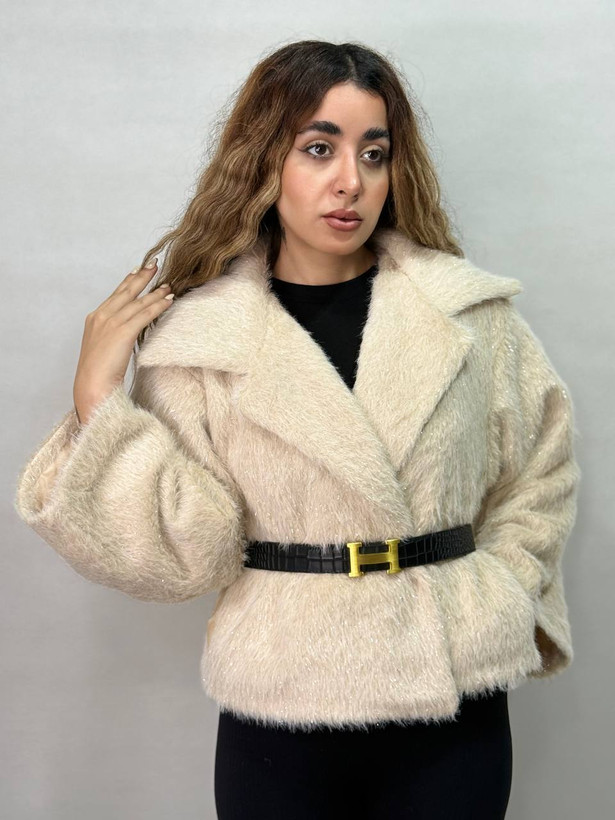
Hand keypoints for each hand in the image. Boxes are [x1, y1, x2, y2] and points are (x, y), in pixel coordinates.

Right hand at [73, 260, 173, 423]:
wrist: (91, 385)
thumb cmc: (98, 372)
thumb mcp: (103, 347)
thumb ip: (112, 334)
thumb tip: (127, 330)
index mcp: (95, 318)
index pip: (115, 295)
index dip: (128, 281)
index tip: (138, 270)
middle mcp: (102, 316)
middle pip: (126, 291)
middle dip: (142, 277)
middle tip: (154, 264)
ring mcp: (112, 323)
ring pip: (138, 302)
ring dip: (155, 292)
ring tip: (169, 285)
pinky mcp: (123, 332)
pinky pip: (145, 315)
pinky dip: (158, 306)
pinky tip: (169, 301)